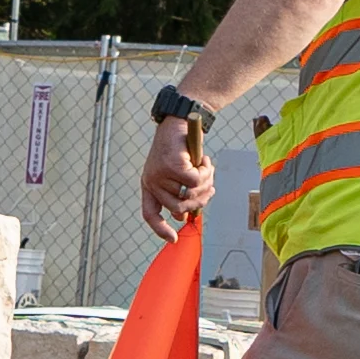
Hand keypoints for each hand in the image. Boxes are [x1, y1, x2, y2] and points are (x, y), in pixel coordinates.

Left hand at [142, 113, 213, 237]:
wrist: (181, 119)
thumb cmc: (180, 146)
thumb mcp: (174, 172)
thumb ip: (177, 192)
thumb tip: (183, 216)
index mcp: (149, 184)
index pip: (150, 213)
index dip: (160, 229)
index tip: (173, 239)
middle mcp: (151, 181)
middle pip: (178, 208)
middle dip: (198, 201)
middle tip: (210, 188)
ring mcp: (160, 174)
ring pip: (190, 195)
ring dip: (205, 184)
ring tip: (208, 170)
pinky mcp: (173, 166)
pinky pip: (196, 182)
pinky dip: (206, 174)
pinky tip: (206, 162)